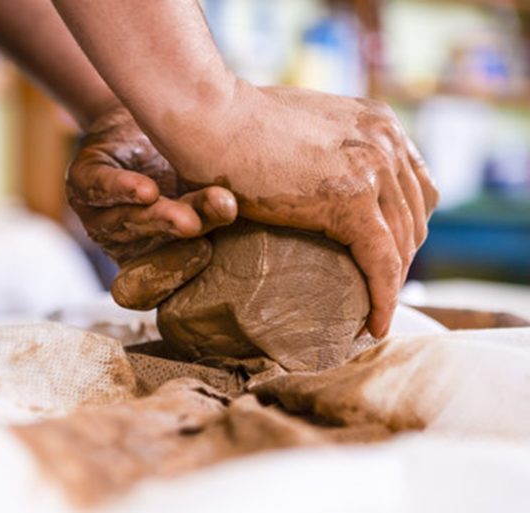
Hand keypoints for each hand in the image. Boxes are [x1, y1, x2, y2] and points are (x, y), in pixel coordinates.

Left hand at [67, 106, 237, 308]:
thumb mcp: (202, 189)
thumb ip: (221, 211)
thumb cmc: (180, 163)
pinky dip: (123, 190)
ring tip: (185, 217)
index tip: (206, 255)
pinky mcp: (84, 182)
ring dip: (158, 218)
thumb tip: (279, 215)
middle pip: (151, 245)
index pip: (160, 281)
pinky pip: (101, 189)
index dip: (178, 272)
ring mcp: (99, 216)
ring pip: (128, 220)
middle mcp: (125, 243)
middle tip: (202, 232)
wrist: (139, 118)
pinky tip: (146, 191)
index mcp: (154, 255)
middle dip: (178, 239)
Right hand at [159, 84, 438, 337]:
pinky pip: (380, 262)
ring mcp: (373, 167)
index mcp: (376, 123)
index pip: (414, 186)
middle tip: (374, 294)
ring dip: (390, 285)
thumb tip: (309, 174)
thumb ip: (320, 148)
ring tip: (370, 315)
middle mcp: (385, 140)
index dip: (405, 230)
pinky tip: (372, 325)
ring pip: (402, 245)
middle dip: (400, 262)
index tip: (386, 259)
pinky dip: (382, 298)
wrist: (210, 116)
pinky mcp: (351, 200)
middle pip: (415, 218)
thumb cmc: (233, 122)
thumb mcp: (296, 126)